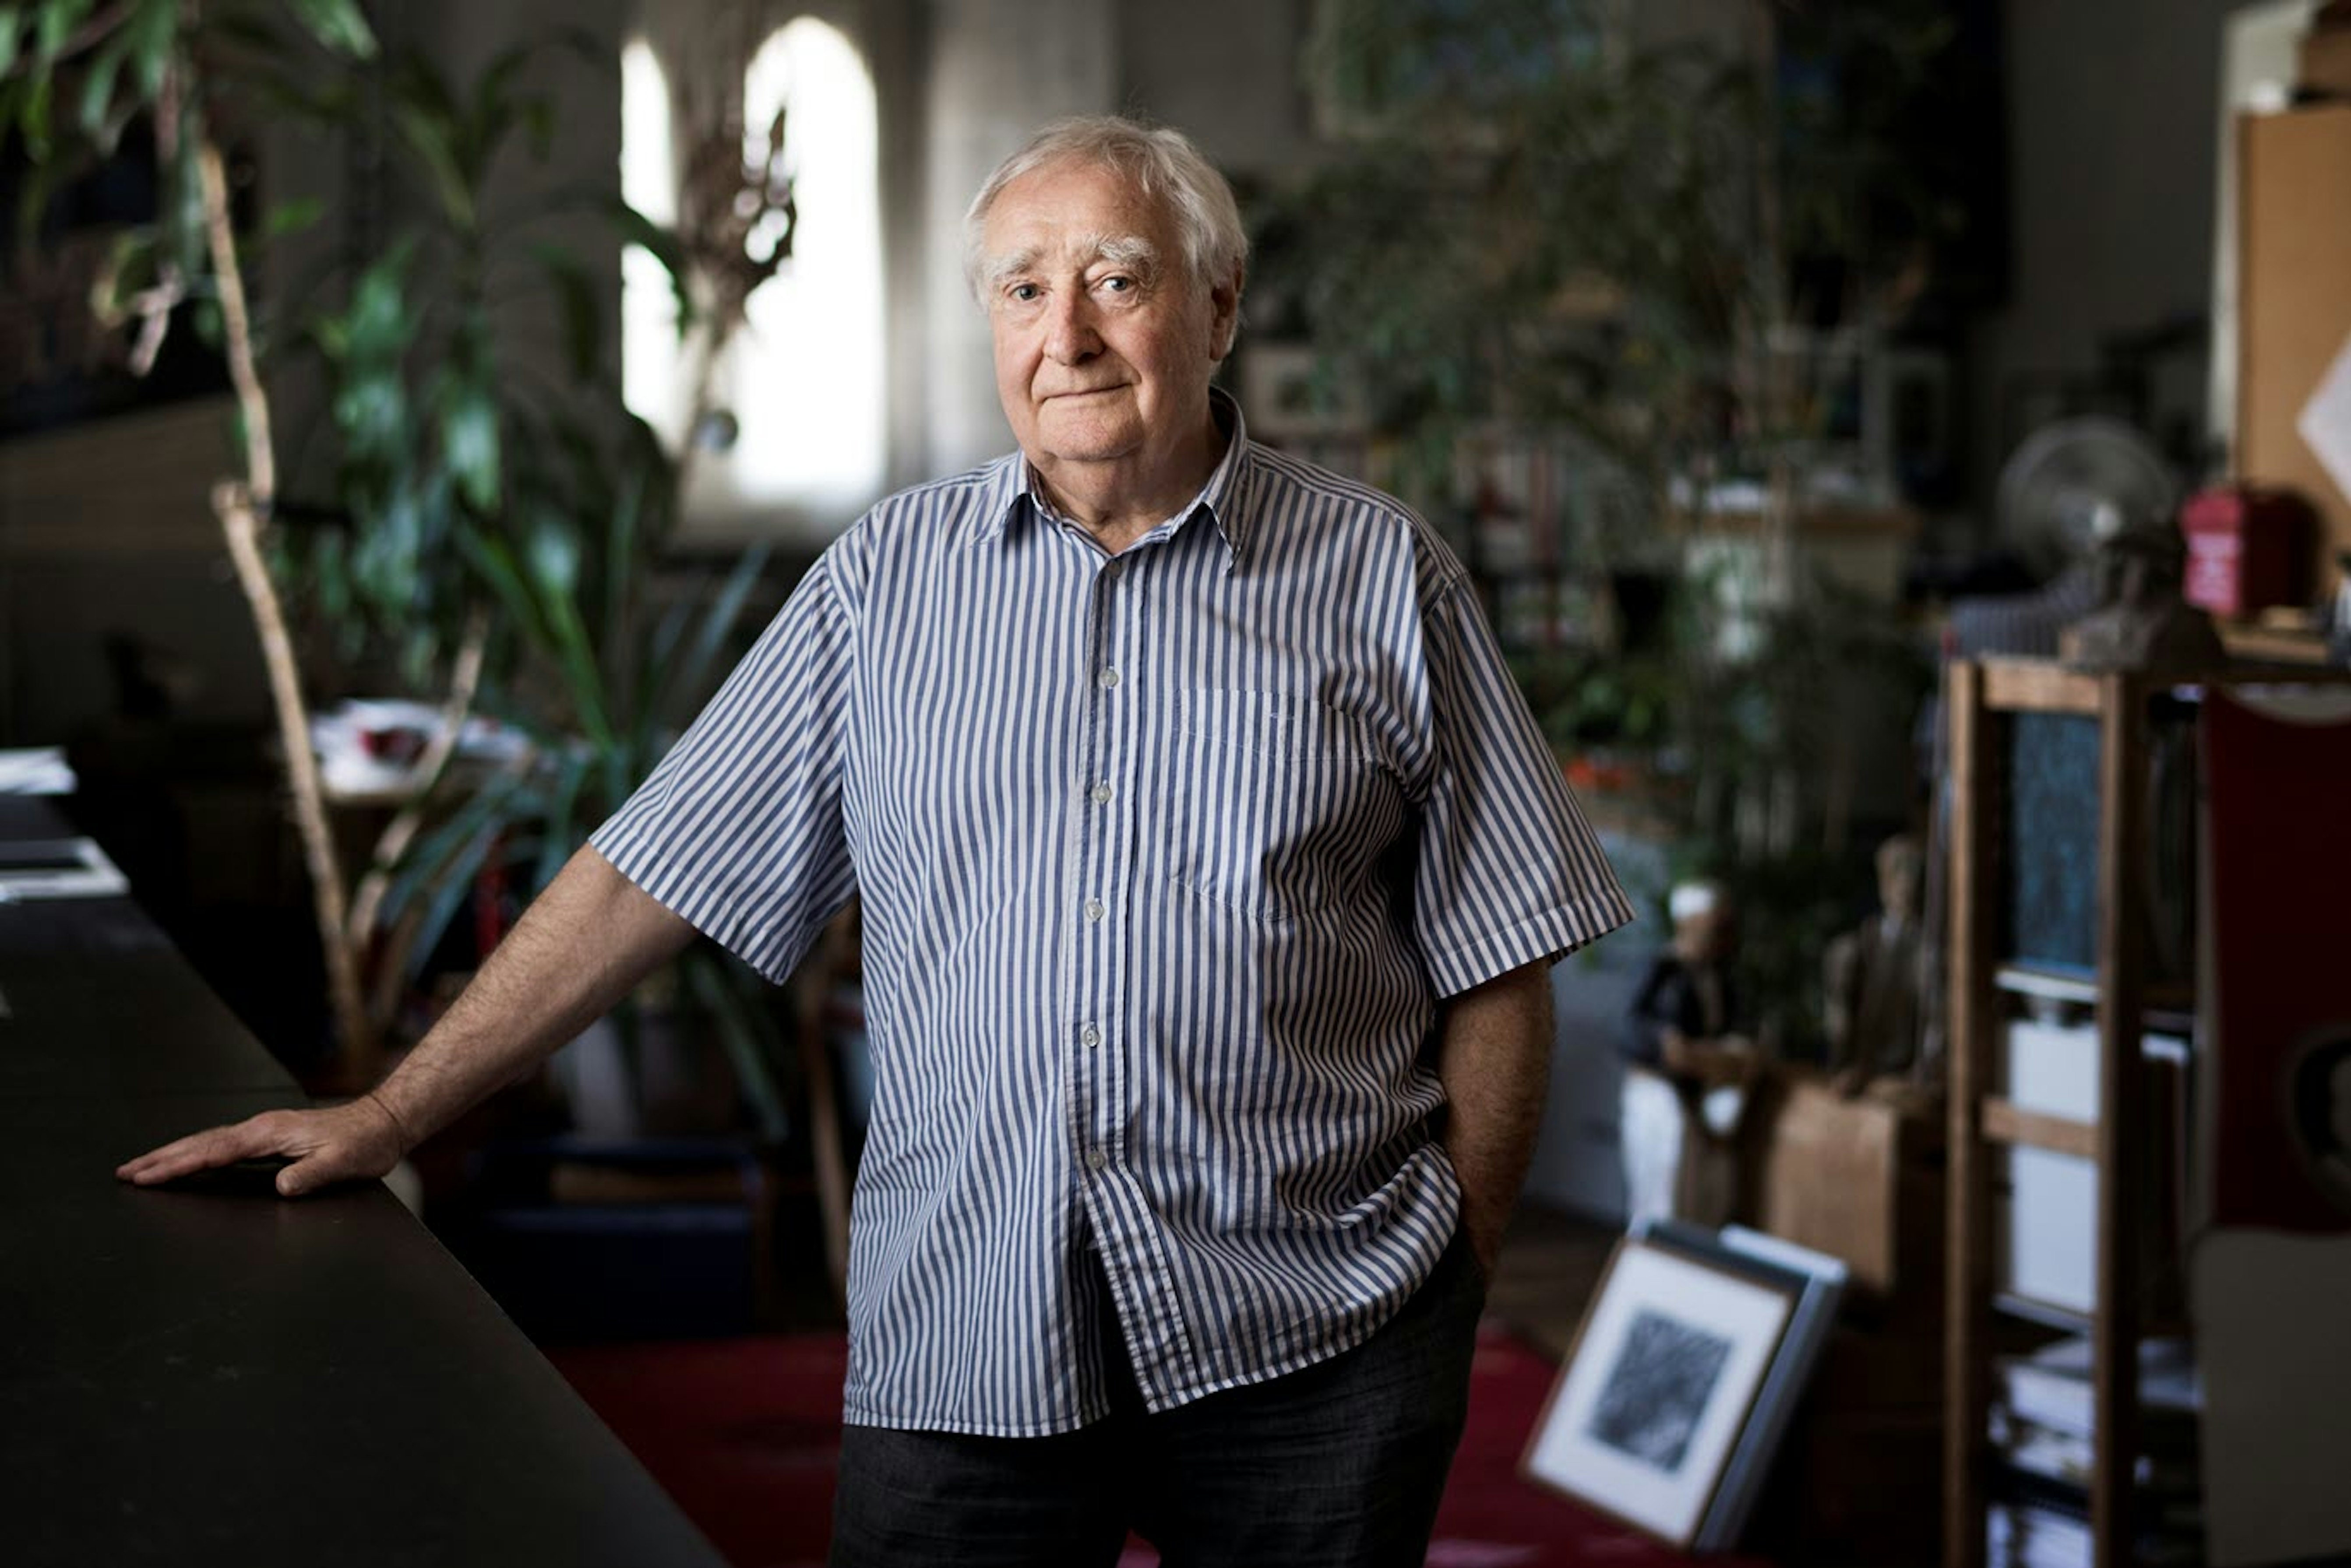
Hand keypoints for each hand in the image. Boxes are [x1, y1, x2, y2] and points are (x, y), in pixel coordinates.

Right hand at [115, 1095, 407, 1197]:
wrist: (383, 1123)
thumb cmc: (365, 1143)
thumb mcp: (343, 1163)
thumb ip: (312, 1174)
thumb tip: (283, 1186)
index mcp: (270, 1133)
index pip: (213, 1152)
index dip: (177, 1165)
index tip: (146, 1175)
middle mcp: (261, 1128)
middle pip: (200, 1144)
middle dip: (162, 1159)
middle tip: (126, 1172)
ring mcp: (265, 1131)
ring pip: (209, 1143)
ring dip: (175, 1155)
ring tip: (144, 1167)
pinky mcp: (271, 1137)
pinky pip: (224, 1146)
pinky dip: (199, 1154)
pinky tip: (189, 1163)